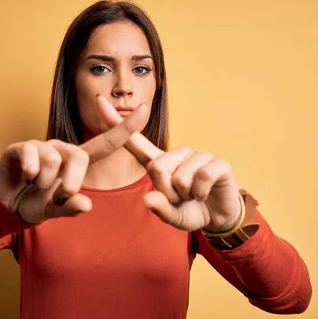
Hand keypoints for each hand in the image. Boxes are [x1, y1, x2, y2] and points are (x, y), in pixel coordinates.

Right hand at [0, 103, 149, 223]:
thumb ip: (71, 208)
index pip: (107, 143)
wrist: (6, 203)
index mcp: (78, 161)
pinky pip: (32, 153)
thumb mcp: (56, 210)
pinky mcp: (21, 146)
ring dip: (44, 181)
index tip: (145, 109)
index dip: (126, 128)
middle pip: (79, 156)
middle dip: (70, 182)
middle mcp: (63, 148)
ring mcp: (42, 145)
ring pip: (54, 158)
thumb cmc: (36, 202)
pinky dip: (30, 172)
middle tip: (58, 194)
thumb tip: (86, 205)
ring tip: (36, 185)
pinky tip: (25, 177)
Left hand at [95, 95, 241, 231]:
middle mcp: (176, 154)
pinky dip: (201, 193)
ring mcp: (197, 155)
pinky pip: (201, 178)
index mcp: (159, 163)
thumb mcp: (171, 215)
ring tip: (194, 195)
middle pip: (157, 167)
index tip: (98, 101)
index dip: (115, 122)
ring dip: (186, 195)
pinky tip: (206, 193)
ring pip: (179, 176)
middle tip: (180, 198)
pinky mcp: (217, 161)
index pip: (133, 141)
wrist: (219, 217)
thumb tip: (148, 199)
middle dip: (167, 191)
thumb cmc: (190, 210)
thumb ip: (159, 208)